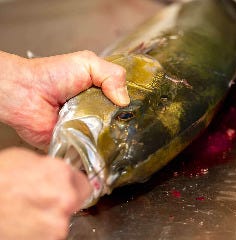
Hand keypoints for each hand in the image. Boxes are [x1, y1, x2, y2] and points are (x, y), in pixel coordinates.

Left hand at [0, 50, 129, 147]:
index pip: (123, 101)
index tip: (140, 110)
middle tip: (130, 125)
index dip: (131, 105)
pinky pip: (92, 147)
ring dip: (111, 135)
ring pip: (107, 135)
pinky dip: (98, 147)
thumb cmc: (53, 75)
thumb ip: (112, 75)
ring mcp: (87, 126)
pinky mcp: (78, 141)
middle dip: (124, 122)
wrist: (27, 94)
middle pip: (118, 120)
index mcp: (100, 92)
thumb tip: (125, 101)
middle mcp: (95, 110)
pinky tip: (105, 146)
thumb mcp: (87, 63)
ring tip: (119, 135)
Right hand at [0, 148, 91, 239]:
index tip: (70, 188)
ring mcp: (56, 224)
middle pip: (76, 201)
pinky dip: (42, 229)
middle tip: (46, 198)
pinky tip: (27, 221)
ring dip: (52, 216)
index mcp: (61, 174)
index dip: (74, 185)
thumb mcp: (27, 160)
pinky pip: (51, 233)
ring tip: (31, 210)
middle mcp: (64, 199)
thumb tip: (58, 174)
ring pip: (63, 219)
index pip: (84, 183)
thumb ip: (50, 168)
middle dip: (65, 200)